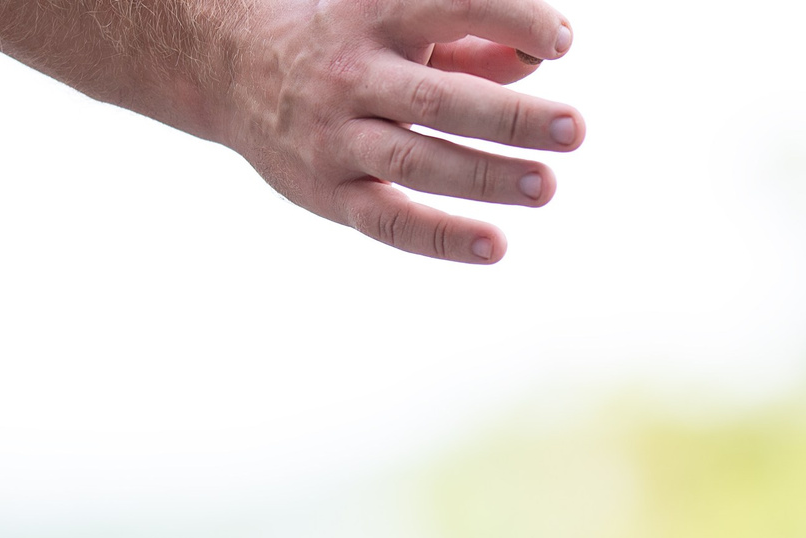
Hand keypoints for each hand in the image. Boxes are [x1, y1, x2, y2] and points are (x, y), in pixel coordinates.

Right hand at [198, 0, 583, 261]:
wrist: (231, 67)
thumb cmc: (351, 42)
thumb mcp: (401, 19)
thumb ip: (474, 37)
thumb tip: (539, 56)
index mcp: (376, 15)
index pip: (452, 7)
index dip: (510, 17)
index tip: (562, 41)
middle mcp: (353, 75)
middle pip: (438, 100)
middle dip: (511, 117)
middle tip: (574, 128)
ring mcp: (336, 138)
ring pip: (416, 162)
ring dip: (486, 176)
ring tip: (546, 185)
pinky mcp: (327, 193)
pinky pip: (388, 221)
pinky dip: (442, 237)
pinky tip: (495, 246)